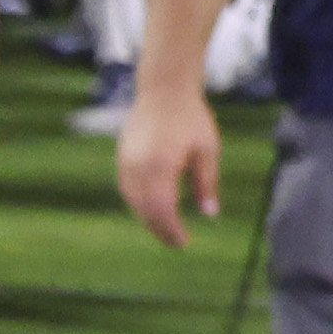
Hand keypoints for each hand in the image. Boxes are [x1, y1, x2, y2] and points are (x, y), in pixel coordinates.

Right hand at [114, 82, 226, 248]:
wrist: (163, 90)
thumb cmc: (191, 118)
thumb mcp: (207, 150)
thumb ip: (207, 183)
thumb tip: (210, 213)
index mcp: (161, 166)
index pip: (162, 210)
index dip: (171, 230)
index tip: (184, 243)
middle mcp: (138, 167)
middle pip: (145, 210)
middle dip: (159, 229)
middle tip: (176, 242)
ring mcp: (126, 163)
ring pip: (133, 201)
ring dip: (147, 217)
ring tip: (165, 228)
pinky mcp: (122, 158)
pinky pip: (127, 189)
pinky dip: (139, 203)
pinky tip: (151, 208)